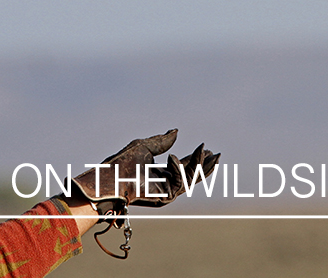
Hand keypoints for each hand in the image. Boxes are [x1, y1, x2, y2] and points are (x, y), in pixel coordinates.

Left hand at [70, 130, 219, 209]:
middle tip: (217, 155)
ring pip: (190, 180)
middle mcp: (165, 184)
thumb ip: (162, 142)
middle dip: (205, 166)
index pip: (183, 166)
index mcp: (160, 173)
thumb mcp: (145, 146)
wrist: (110, 179)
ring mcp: (165, 192)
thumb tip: (177, 131)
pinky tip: (174, 158)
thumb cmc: (121, 163)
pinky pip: (180, 183)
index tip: (206, 147)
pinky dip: (180, 169)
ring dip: (199, 165)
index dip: (196, 157)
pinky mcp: (164, 197)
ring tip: (206, 151)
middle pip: (191, 176)